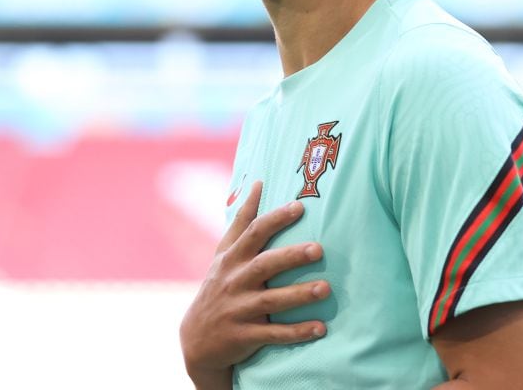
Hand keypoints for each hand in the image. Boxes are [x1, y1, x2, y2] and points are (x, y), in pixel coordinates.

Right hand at [180, 181, 330, 388]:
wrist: (196, 340)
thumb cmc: (219, 286)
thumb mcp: (224, 253)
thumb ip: (243, 220)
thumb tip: (259, 182)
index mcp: (231, 259)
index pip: (253, 233)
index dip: (275, 219)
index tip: (299, 207)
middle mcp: (234, 281)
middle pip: (264, 265)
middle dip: (291, 256)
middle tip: (319, 249)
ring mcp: (239, 310)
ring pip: (271, 300)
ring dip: (299, 295)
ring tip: (326, 288)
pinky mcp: (245, 337)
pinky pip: (274, 335)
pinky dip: (297, 333)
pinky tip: (321, 328)